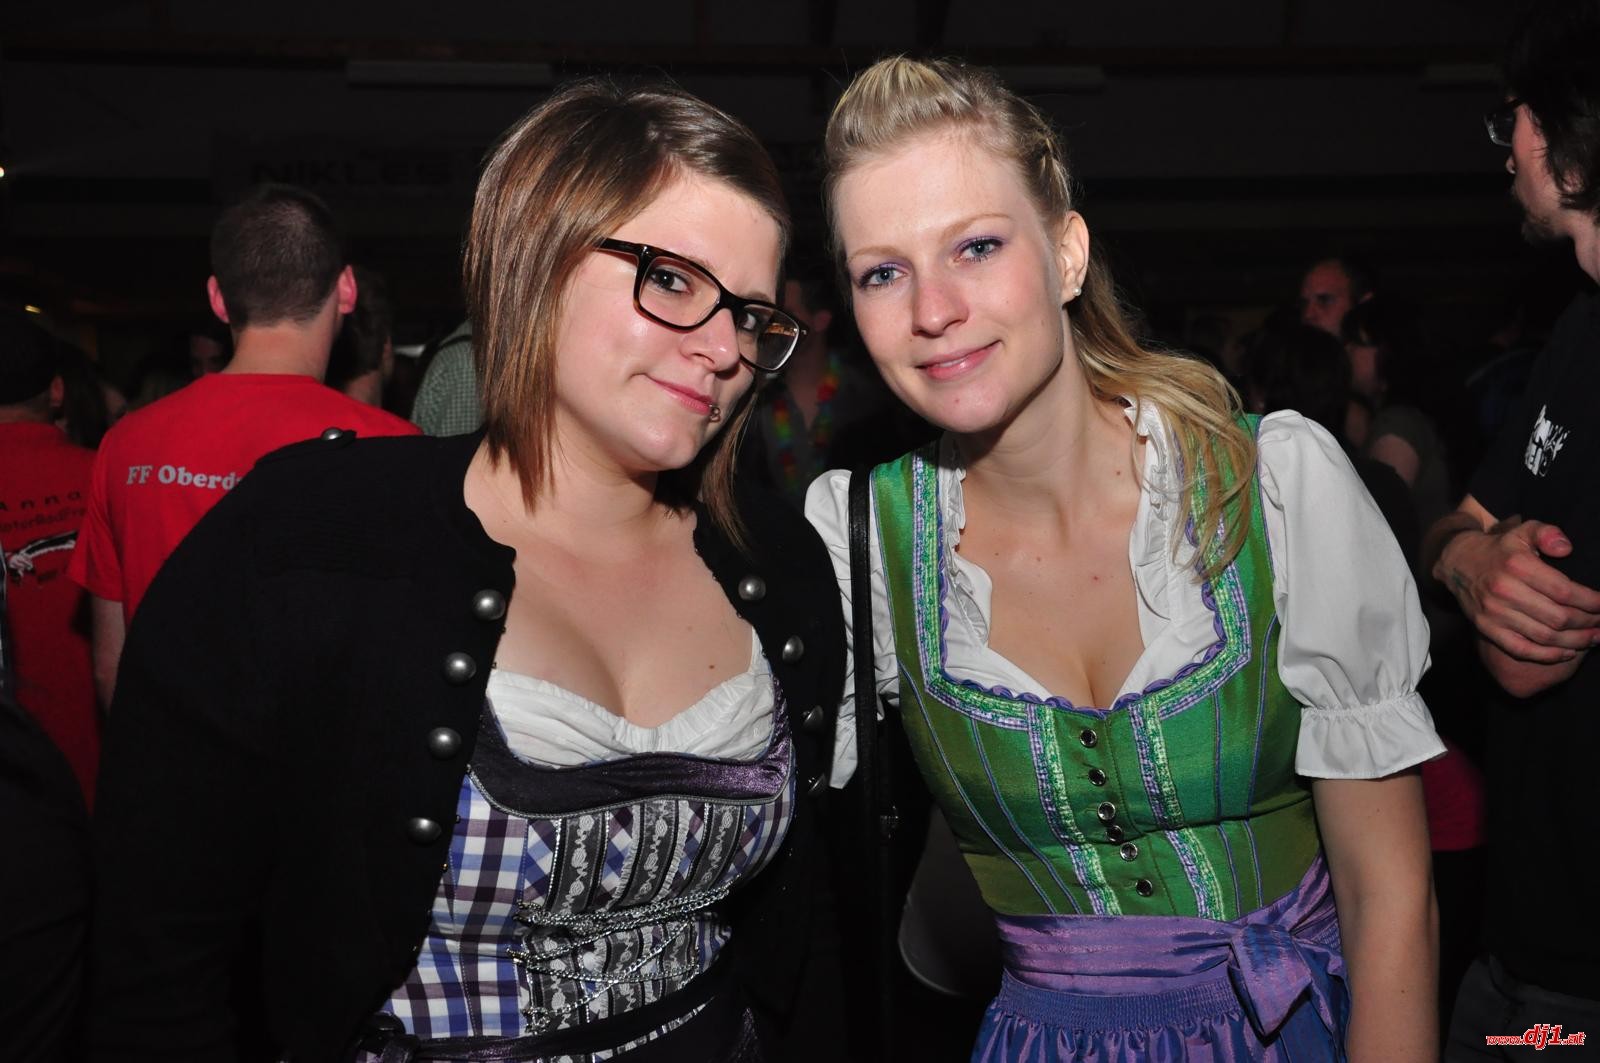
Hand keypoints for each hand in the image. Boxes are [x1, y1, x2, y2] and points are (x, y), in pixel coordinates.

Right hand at [1437, 517, 1599, 661]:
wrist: (1458, 563)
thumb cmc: (1500, 548)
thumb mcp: (1523, 531)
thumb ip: (1547, 534)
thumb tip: (1567, 549)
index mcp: (1517, 566)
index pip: (1564, 591)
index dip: (1591, 601)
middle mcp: (1504, 591)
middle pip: (1558, 617)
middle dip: (1588, 623)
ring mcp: (1494, 613)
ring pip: (1545, 636)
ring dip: (1576, 641)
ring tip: (1594, 638)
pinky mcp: (1486, 629)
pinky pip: (1522, 650)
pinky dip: (1548, 655)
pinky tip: (1568, 652)